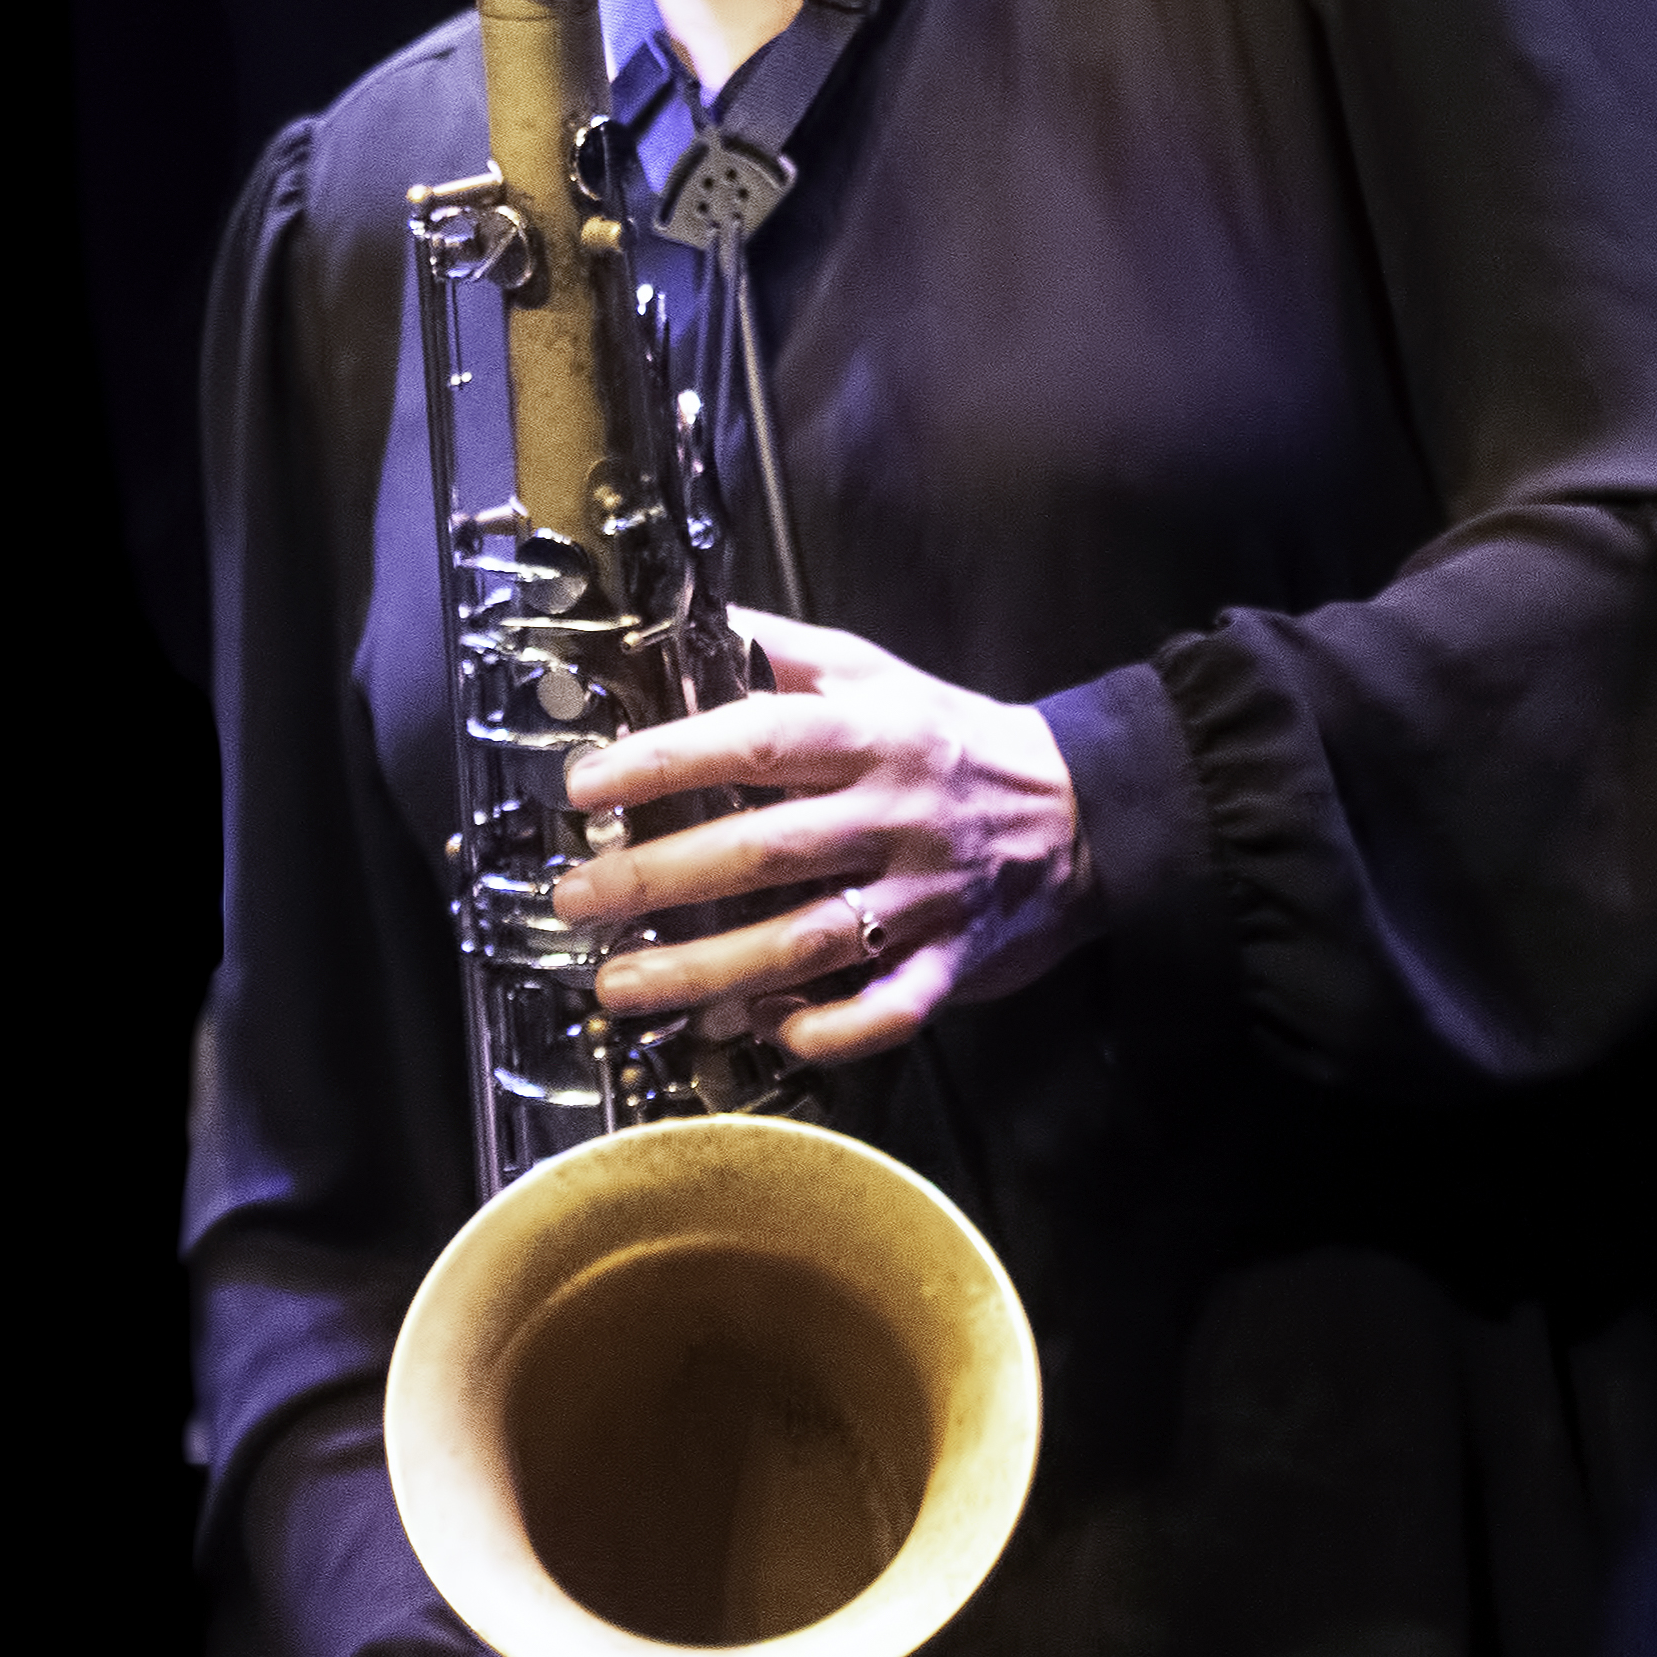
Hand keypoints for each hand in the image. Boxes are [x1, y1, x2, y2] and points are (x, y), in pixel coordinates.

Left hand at [552, 615, 1099, 1064]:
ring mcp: (924, 899)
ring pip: (805, 943)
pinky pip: (886, 1013)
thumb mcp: (873, 670)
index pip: (752, 740)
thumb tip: (690, 623)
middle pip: (761, 851)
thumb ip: (780, 651)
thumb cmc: (950, 737)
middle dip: (655, 879)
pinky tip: (764, 1033)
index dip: (663, 762)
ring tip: (622, 985)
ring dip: (706, 972)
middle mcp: (891, 815)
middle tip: (575, 897)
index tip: (587, 786)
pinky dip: (826, 1030)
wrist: (1081, 810)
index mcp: (869, 734)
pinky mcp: (953, 966)